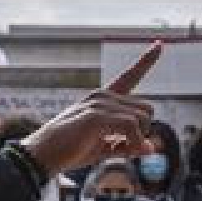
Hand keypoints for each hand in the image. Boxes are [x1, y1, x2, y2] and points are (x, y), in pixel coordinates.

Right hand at [24, 43, 159, 173]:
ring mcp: (99, 103)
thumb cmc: (69, 151)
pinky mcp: (96, 116)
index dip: (146, 61)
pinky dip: (132, 144)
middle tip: (125, 150)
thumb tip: (152, 147)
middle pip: (147, 109)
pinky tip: (118, 151)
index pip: (129, 76)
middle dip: (143, 132)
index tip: (159, 44)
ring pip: (142, 118)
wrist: (42, 156)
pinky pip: (131, 127)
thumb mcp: (103, 148)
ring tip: (117, 152)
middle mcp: (103, 96)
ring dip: (137, 140)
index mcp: (104, 99)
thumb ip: (128, 145)